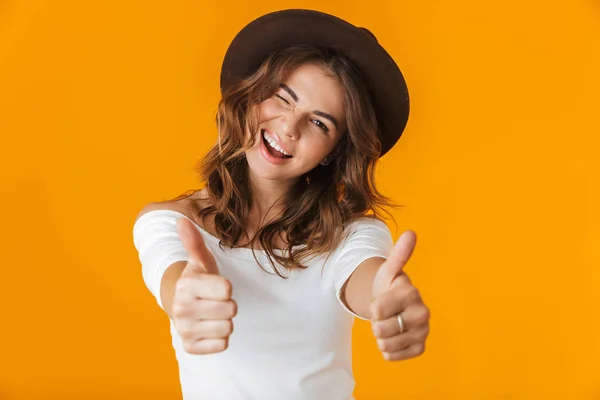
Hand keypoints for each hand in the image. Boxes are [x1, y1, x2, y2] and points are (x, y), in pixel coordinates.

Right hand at [173, 217, 236, 354]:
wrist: (183, 306)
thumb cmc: (200, 279)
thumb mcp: (200, 260)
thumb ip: (194, 242)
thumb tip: (181, 221)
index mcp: (187, 285)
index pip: (227, 290)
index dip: (227, 287)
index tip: (216, 285)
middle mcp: (182, 309)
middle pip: (231, 310)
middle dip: (228, 304)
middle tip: (215, 300)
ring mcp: (185, 329)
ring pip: (228, 328)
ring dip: (225, 321)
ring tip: (213, 313)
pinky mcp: (190, 347)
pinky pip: (222, 345)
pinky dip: (220, 338)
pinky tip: (209, 327)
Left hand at [370, 230, 429, 360]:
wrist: (394, 306)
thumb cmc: (388, 286)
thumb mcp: (388, 270)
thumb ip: (398, 254)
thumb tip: (411, 233)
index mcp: (412, 293)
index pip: (377, 309)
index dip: (373, 306)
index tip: (381, 299)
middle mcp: (423, 314)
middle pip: (380, 329)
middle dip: (376, 322)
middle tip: (386, 313)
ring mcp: (423, 332)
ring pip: (385, 344)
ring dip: (381, 336)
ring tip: (390, 323)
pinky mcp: (420, 348)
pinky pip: (392, 356)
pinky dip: (388, 349)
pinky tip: (395, 336)